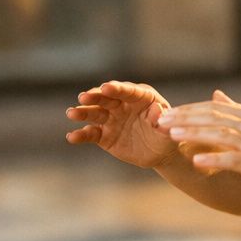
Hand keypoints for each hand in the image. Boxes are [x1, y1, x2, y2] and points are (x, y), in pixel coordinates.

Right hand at [65, 80, 179, 167]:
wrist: (159, 153)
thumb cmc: (165, 135)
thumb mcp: (168, 129)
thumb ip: (162, 120)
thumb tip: (157, 110)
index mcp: (140, 97)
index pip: (127, 91)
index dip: (117, 89)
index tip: (107, 87)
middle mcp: (121, 104)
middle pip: (106, 98)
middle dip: (94, 97)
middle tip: (84, 97)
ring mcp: (110, 118)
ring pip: (93, 113)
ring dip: (82, 112)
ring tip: (72, 113)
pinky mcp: (102, 135)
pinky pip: (90, 134)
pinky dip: (80, 135)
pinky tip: (72, 137)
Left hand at [156, 90, 240, 208]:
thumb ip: (238, 112)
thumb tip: (216, 95)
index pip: (215, 108)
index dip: (189, 109)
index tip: (166, 113)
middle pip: (214, 117)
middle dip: (185, 118)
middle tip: (160, 121)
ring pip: (221, 134)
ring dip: (194, 133)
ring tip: (171, 135)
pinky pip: (234, 159)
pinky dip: (214, 158)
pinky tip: (196, 160)